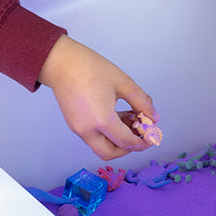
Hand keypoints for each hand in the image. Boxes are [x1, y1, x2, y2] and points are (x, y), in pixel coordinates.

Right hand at [38, 35, 156, 159]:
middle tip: (140, 136)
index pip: (125, 141)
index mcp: (102, 120)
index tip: (150, 138)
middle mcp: (87, 130)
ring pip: (100, 147)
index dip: (141, 142)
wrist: (62, 63)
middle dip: (127, 149)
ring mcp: (78, 129)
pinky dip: (106, 134)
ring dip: (116, 141)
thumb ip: (141, 102)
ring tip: (129, 121)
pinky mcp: (74, 125)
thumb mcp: (123, 83)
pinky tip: (116, 117)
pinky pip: (93, 138)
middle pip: (110, 153)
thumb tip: (153, 117)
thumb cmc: (89, 68)